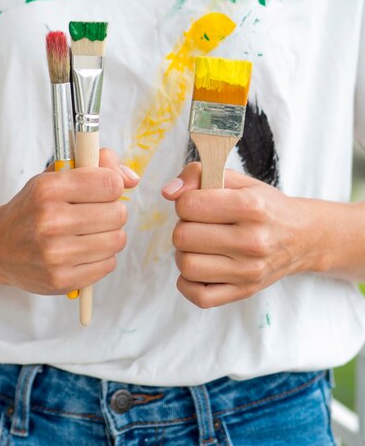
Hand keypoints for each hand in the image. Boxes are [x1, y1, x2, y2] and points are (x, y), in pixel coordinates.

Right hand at [0, 149, 138, 294]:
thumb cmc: (34, 207)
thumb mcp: (56, 176)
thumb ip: (97, 165)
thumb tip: (133, 179)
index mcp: (48, 189)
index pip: (109, 183)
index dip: (113, 184)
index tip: (103, 189)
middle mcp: (50, 221)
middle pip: (118, 213)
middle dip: (112, 211)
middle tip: (95, 213)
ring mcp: (55, 254)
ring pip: (117, 240)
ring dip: (110, 235)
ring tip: (89, 233)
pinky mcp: (61, 280)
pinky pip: (108, 265)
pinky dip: (102, 257)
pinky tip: (83, 251)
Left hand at [162, 164, 318, 308]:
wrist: (304, 236)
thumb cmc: (265, 206)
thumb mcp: (239, 180)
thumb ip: (200, 175)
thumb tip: (168, 191)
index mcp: (250, 206)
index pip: (188, 205)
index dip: (185, 201)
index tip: (197, 203)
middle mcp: (252, 241)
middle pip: (182, 236)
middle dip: (183, 226)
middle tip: (199, 224)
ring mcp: (249, 271)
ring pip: (186, 266)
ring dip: (184, 253)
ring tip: (200, 245)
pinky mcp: (244, 292)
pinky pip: (198, 296)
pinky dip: (189, 282)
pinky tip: (201, 266)